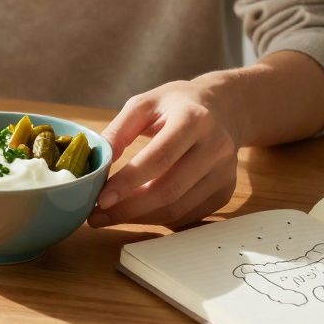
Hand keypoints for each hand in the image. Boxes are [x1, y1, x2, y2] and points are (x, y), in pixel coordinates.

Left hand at [90, 80, 238, 228]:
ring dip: (140, 219)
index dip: (128, 182)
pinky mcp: (226, 191)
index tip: (101, 199)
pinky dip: (159, 220)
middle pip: (169, 191)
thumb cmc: (176, 105)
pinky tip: (139, 212)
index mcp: (193, 119)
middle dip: (129, 209)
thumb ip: (118, 131)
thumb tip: (99, 166)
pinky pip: (188, 216)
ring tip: (112, 215)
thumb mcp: (144, 104)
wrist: (223, 108)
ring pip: (178, 210)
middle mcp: (215, 147)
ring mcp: (224, 173)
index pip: (159, 158)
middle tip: (98, 216)